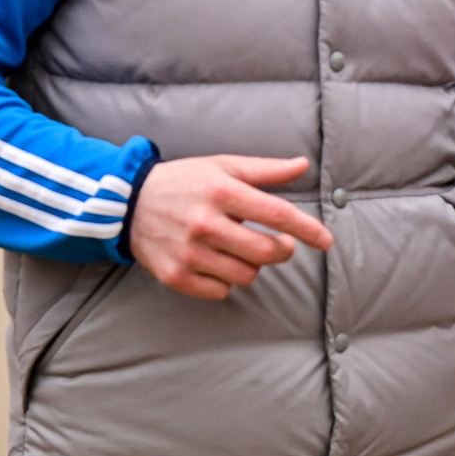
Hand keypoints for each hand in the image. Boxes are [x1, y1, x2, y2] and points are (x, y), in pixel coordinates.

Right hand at [127, 154, 335, 300]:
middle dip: (282, 250)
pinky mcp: (176, 276)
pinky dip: (226, 280)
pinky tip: (215, 262)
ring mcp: (190, 252)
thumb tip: (302, 164)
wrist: (128, 203)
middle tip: (280, 244)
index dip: (308, 229)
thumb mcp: (222, 167)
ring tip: (238, 249)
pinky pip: (221, 291)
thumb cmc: (184, 182)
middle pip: (267, 252)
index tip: (326, 240)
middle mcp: (206, 223)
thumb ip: (264, 170)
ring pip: (247, 275)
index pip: (276, 215)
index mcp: (221, 191)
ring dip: (252, 265)